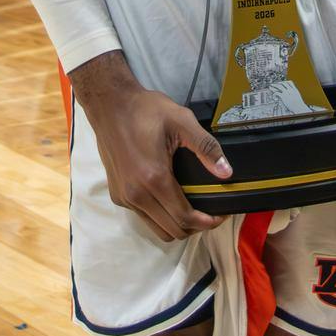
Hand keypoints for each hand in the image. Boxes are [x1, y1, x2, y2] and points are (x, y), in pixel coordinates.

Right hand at [70, 51, 227, 241]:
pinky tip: (170, 197)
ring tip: (191, 207)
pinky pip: (143, 217)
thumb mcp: (181, 121)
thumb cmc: (145, 110)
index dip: (207, 222)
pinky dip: (160, 216)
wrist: (109, 104)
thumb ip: (206, 147)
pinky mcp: (117, 194)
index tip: (221, 215)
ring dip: (177, 225)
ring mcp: (124, 196)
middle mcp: (136, 194)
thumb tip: (226, 172)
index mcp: (154, 178)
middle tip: (210, 211)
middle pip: (173, 231)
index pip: (184, 218)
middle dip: (195, 226)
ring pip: (157, 229)